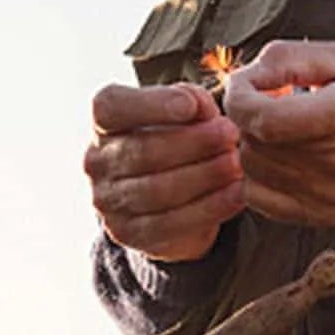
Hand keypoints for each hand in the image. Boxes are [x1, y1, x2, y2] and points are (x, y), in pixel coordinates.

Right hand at [86, 83, 244, 260]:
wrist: (172, 197)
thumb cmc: (178, 140)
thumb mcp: (185, 115)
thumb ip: (192, 101)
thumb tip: (200, 104)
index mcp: (103, 123)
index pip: (110, 106)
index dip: (151, 104)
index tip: (191, 105)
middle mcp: (96, 161)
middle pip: (142, 150)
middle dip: (194, 142)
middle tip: (231, 135)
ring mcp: (107, 200)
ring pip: (157, 190)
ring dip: (204, 176)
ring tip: (237, 164)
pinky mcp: (129, 232)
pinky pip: (170, 223)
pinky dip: (210, 208)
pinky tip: (237, 194)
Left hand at [222, 40, 334, 226]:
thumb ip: (288, 59)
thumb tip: (247, 78)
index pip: (267, 119)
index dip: (241, 100)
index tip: (245, 88)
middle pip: (257, 143)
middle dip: (251, 118)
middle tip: (272, 105)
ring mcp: (331, 193)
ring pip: (253, 170)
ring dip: (255, 146)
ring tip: (280, 131)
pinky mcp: (321, 213)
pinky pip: (258, 198)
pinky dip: (258, 176)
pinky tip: (279, 158)